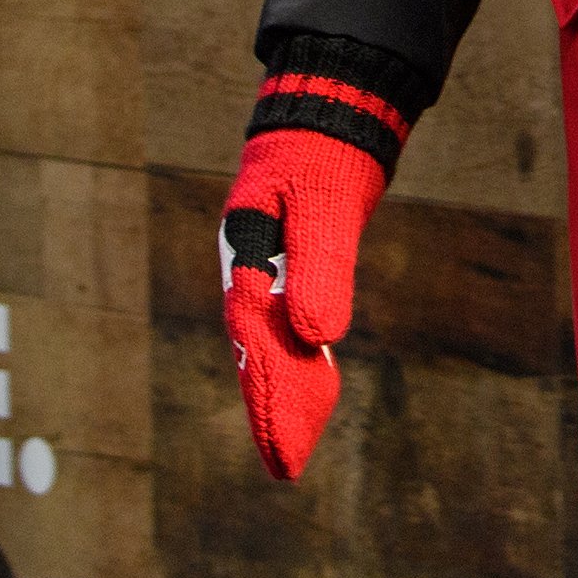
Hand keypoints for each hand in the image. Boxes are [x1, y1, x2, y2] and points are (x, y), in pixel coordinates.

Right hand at [217, 62, 412, 479]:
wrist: (327, 108)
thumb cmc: (323, 153)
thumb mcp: (325, 207)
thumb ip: (321, 268)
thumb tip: (318, 336)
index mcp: (250, 260)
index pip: (259, 342)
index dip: (270, 395)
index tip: (283, 448)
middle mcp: (251, 271)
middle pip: (258, 351)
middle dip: (272, 408)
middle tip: (284, 468)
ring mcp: (266, 269)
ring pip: (269, 342)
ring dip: (281, 391)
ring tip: (290, 446)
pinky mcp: (287, 264)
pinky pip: (285, 324)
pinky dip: (296, 359)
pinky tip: (311, 385)